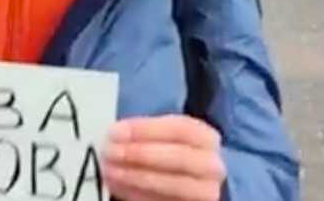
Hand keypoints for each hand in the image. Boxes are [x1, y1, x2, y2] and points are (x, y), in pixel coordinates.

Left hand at [105, 115, 225, 200]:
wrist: (184, 180)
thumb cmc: (166, 152)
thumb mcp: (160, 137)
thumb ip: (144, 133)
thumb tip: (117, 134)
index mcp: (206, 138)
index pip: (180, 128)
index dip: (146, 130)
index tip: (117, 131)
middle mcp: (212, 165)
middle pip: (180, 157)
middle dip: (141, 154)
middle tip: (111, 151)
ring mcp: (205, 191)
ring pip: (174, 184)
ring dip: (137, 177)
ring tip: (111, 170)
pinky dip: (138, 194)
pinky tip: (118, 186)